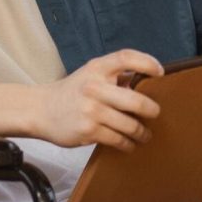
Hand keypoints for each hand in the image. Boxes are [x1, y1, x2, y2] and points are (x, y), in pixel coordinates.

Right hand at [37, 49, 162, 151]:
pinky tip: (129, 144)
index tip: (160, 73)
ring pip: (130, 125)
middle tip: (155, 114)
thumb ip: (114, 76)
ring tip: (144, 134)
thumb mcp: (90, 75)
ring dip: (142, 132)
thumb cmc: (72, 92)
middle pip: (136, 100)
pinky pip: (119, 140)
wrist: (41, 110)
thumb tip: (146, 80)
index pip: (126, 57)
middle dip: (152, 111)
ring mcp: (91, 110)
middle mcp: (94, 87)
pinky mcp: (89, 131)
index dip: (147, 62)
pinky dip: (128, 144)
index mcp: (96, 68)